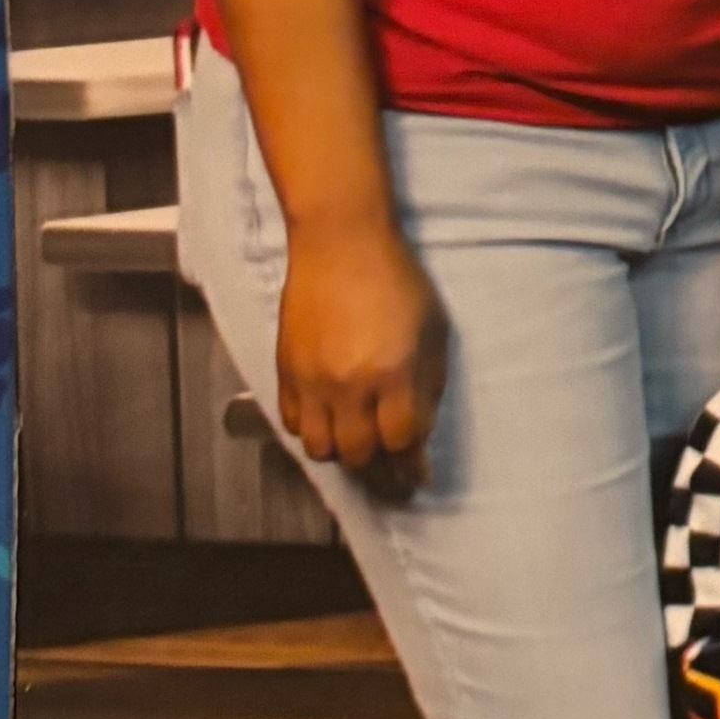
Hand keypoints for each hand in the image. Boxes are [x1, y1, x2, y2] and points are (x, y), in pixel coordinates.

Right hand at [276, 210, 445, 497]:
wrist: (340, 243)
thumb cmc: (396, 279)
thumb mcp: (433, 329)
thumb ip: (428, 384)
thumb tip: (421, 430)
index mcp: (394, 372)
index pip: (401, 441)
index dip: (411, 464)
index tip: (417, 475)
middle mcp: (350, 384)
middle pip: (360, 454)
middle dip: (379, 469)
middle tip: (390, 471)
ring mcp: (313, 380)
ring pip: (322, 449)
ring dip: (343, 454)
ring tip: (358, 447)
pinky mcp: (285, 371)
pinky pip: (293, 424)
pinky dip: (312, 432)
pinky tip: (329, 422)